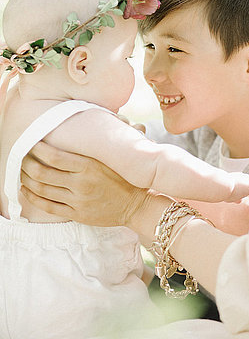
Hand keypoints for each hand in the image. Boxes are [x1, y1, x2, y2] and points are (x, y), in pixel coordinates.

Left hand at [21, 141, 151, 227]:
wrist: (137, 204)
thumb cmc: (123, 176)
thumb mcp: (110, 157)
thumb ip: (93, 145)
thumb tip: (78, 125)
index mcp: (89, 166)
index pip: (54, 156)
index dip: (36, 149)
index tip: (30, 143)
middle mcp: (81, 183)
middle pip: (42, 173)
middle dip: (26, 165)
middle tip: (21, 158)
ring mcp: (78, 200)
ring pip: (42, 190)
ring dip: (27, 180)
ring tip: (22, 173)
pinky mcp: (78, 214)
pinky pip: (48, 206)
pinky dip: (33, 198)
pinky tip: (27, 191)